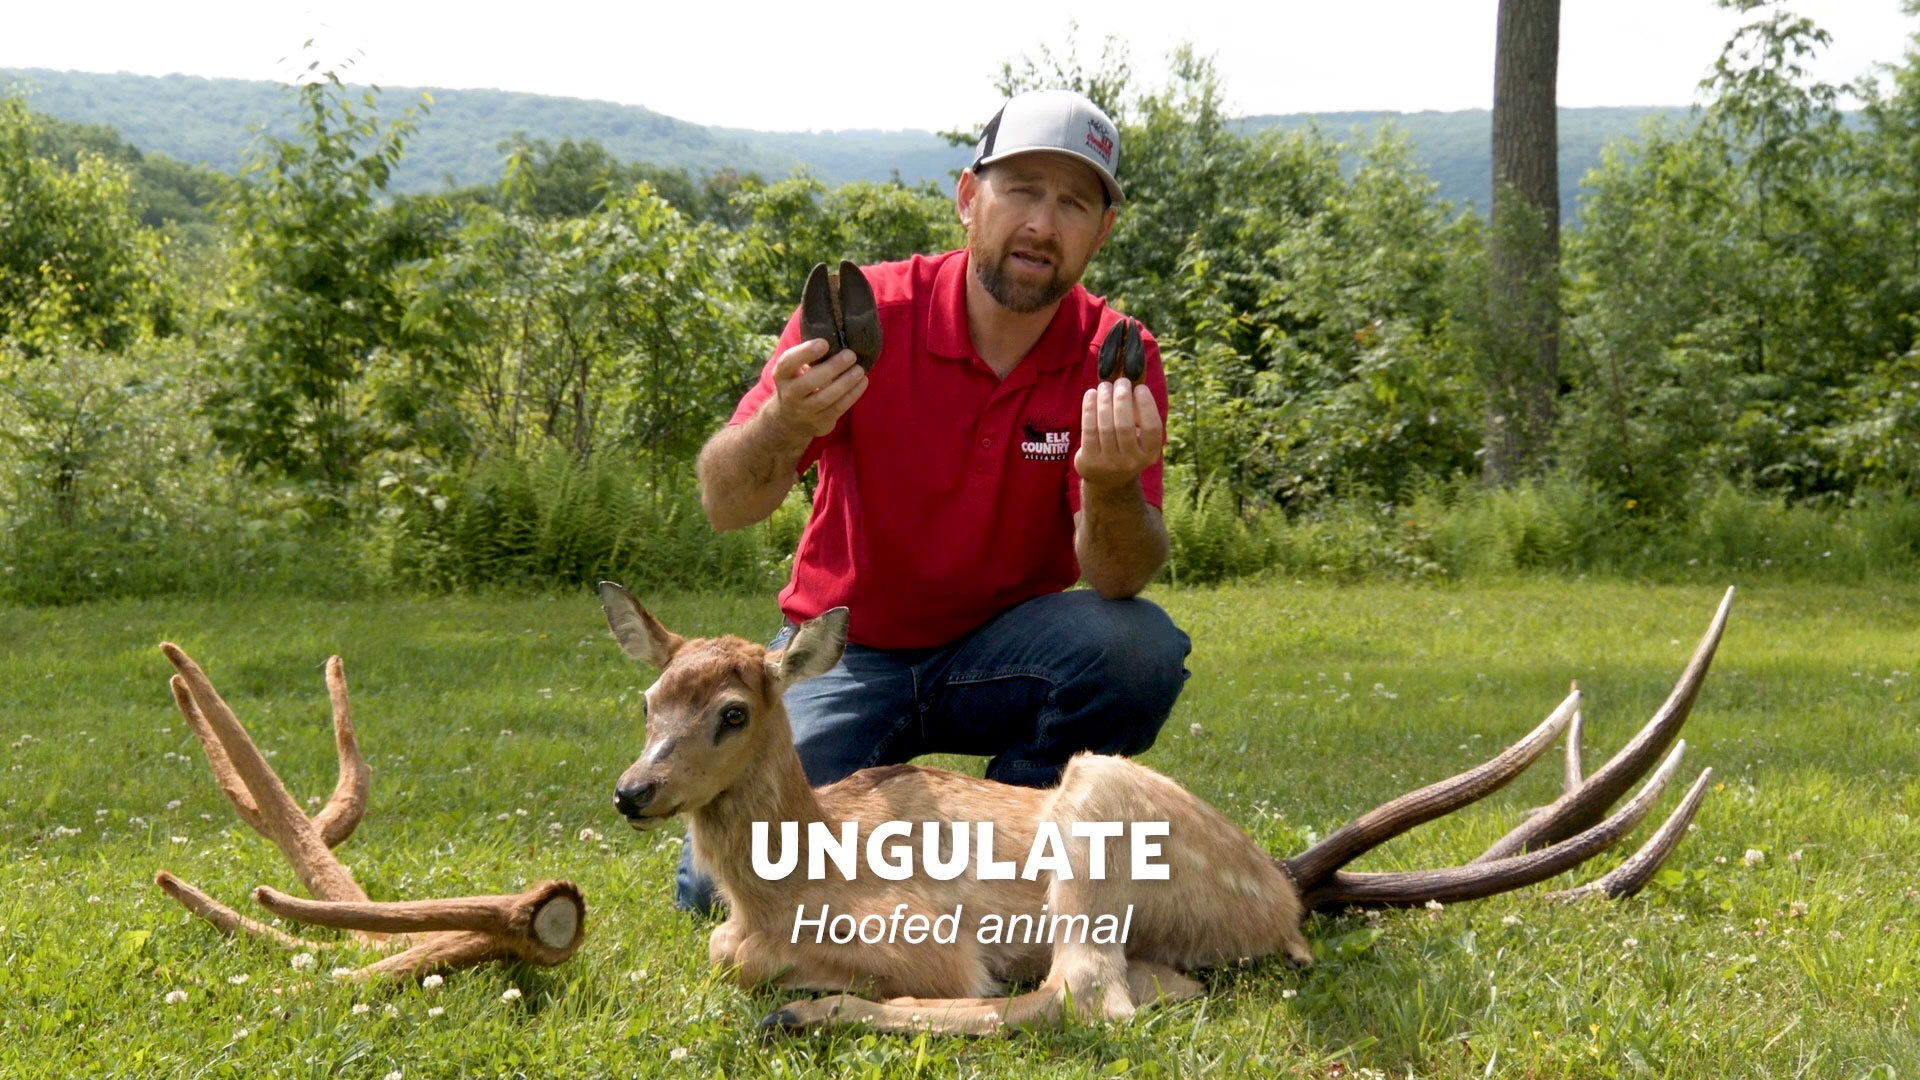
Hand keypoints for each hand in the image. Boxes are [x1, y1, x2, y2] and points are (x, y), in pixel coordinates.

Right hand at [766, 337, 867, 441]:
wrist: (789, 420)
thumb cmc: (798, 382)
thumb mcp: (794, 369)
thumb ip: (807, 355)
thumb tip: (837, 329)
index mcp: (782, 375)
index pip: (788, 363)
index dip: (805, 352)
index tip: (824, 342)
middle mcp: (789, 394)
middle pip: (809, 382)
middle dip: (832, 367)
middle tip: (850, 355)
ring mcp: (804, 411)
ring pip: (825, 398)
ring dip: (846, 382)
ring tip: (859, 369)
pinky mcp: (820, 422)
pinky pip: (838, 408)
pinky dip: (853, 394)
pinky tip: (862, 381)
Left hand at [1075, 377, 1161, 493]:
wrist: (1108, 480)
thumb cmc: (1126, 447)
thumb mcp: (1139, 436)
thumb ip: (1139, 413)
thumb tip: (1132, 379)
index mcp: (1149, 454)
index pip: (1152, 428)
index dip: (1146, 405)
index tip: (1139, 387)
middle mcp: (1131, 462)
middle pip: (1124, 425)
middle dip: (1121, 399)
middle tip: (1120, 382)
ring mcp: (1109, 464)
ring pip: (1105, 426)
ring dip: (1104, 400)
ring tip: (1104, 386)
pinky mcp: (1090, 462)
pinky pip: (1088, 430)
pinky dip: (1089, 409)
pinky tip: (1091, 395)